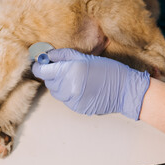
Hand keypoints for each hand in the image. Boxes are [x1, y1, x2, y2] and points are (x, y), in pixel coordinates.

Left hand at [32, 48, 149, 119]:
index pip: (42, 71)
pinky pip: (65, 100)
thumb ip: (62, 55)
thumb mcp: (85, 57)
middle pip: (48, 82)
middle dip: (52, 74)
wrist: (125, 90)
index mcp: (70, 71)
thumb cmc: (108, 70)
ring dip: (59, 85)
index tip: (40, 63)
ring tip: (74, 78)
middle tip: (63, 69)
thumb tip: (46, 55)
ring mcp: (72, 100)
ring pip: (55, 92)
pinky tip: (80, 87)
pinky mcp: (77, 108)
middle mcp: (69, 87)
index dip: (39, 66)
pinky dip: (68, 93)